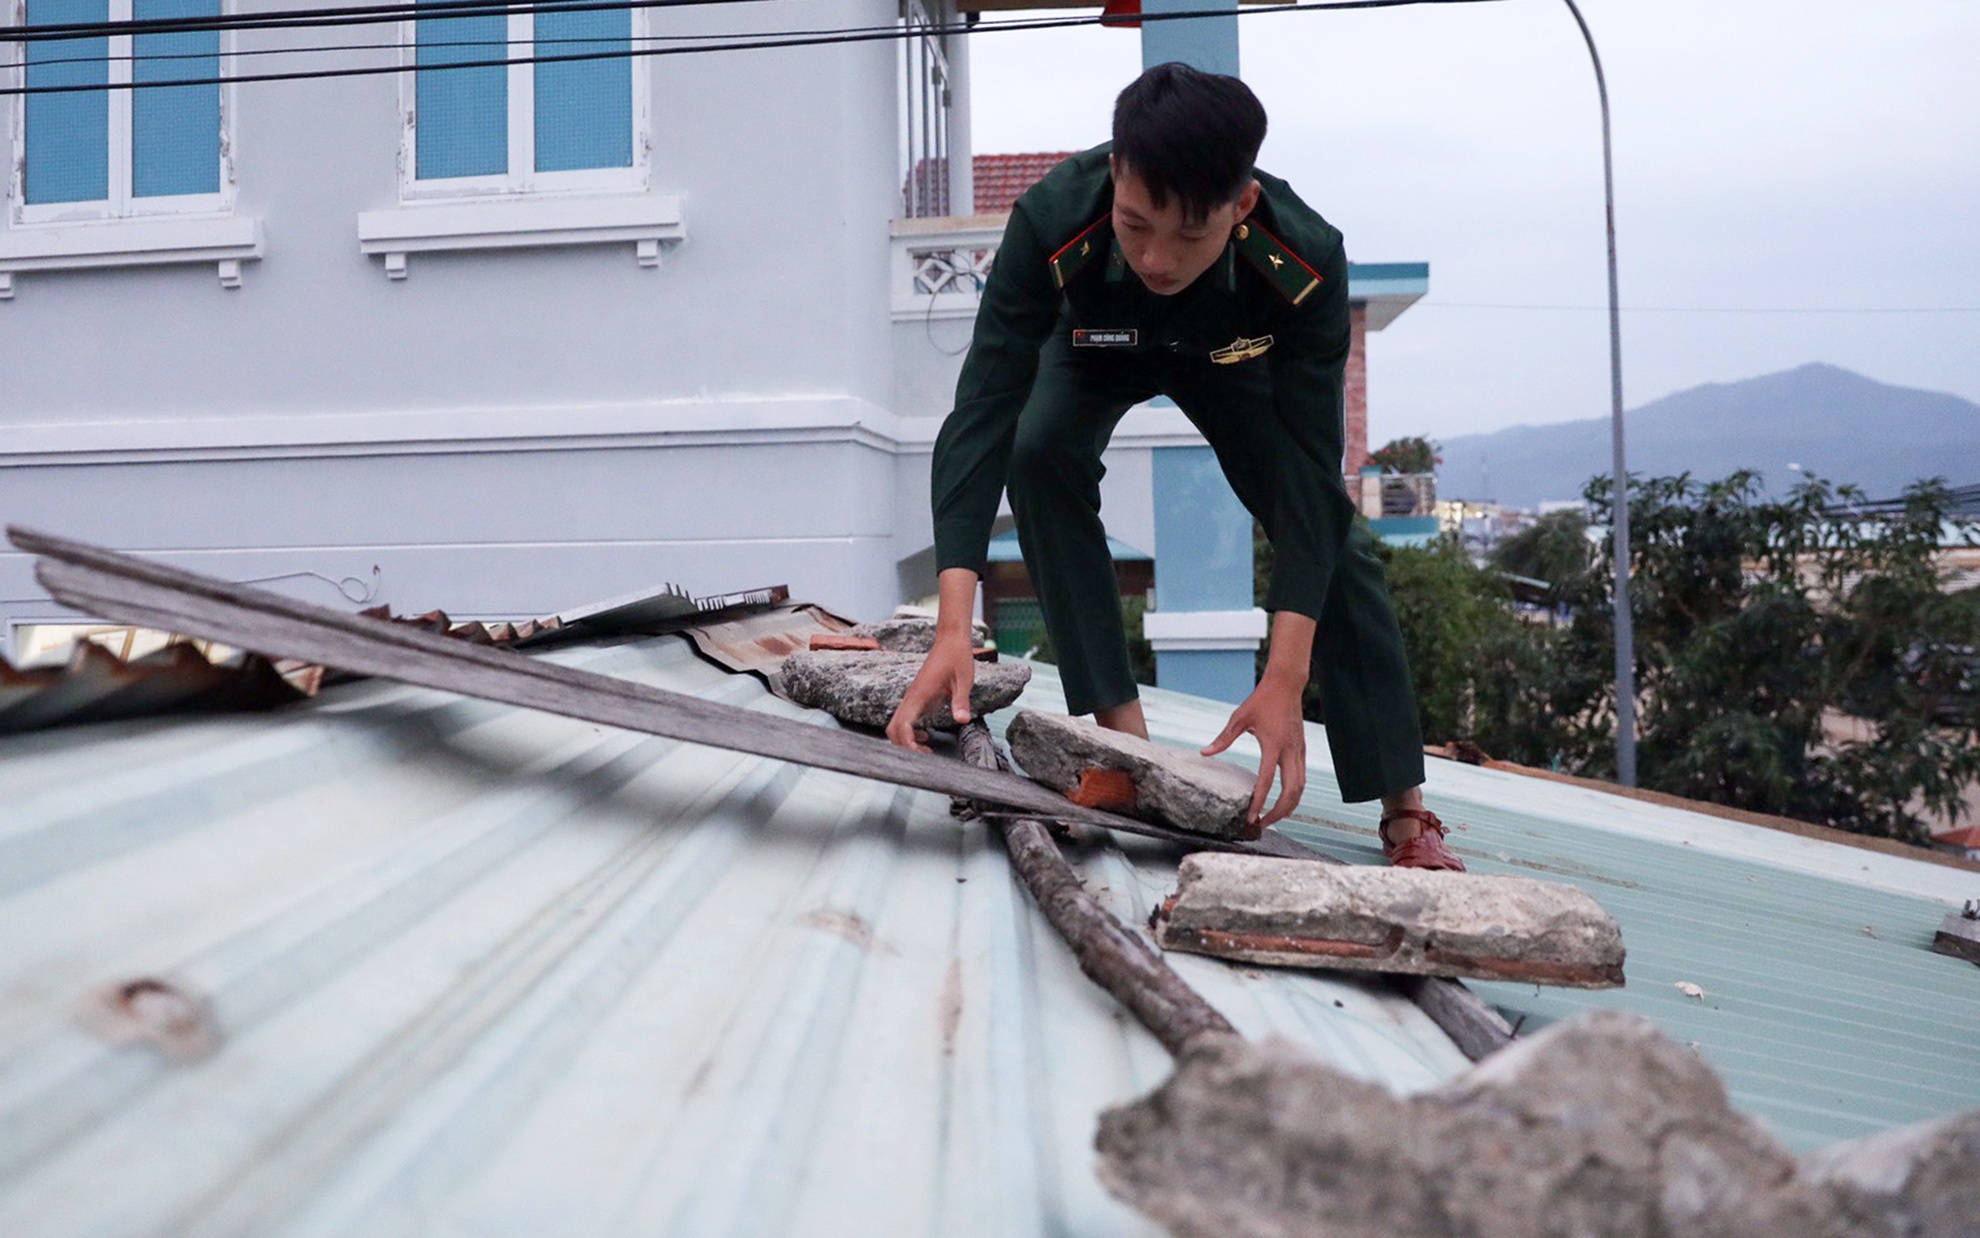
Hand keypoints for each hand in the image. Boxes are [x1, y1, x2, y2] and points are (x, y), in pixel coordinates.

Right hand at [886, 632, 975, 752]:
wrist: (951, 640)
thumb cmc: (957, 657)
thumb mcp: (964, 679)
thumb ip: (961, 701)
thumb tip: (962, 720)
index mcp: (919, 695)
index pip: (902, 725)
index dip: (907, 744)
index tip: (921, 755)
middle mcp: (911, 698)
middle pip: (893, 730)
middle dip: (904, 747)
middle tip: (926, 757)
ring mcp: (912, 698)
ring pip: (896, 726)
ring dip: (906, 741)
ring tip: (927, 751)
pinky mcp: (917, 698)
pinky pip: (905, 720)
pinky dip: (910, 733)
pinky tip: (927, 737)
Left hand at [1201, 674, 1307, 827]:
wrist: (1286, 685)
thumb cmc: (1261, 700)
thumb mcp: (1239, 718)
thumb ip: (1223, 738)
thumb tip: (1205, 753)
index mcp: (1274, 745)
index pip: (1267, 781)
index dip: (1260, 802)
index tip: (1252, 817)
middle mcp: (1290, 751)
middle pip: (1291, 792)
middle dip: (1279, 812)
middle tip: (1263, 824)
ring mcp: (1299, 752)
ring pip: (1300, 788)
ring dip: (1289, 806)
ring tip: (1273, 817)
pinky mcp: (1302, 750)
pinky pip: (1301, 778)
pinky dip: (1294, 793)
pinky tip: (1283, 800)